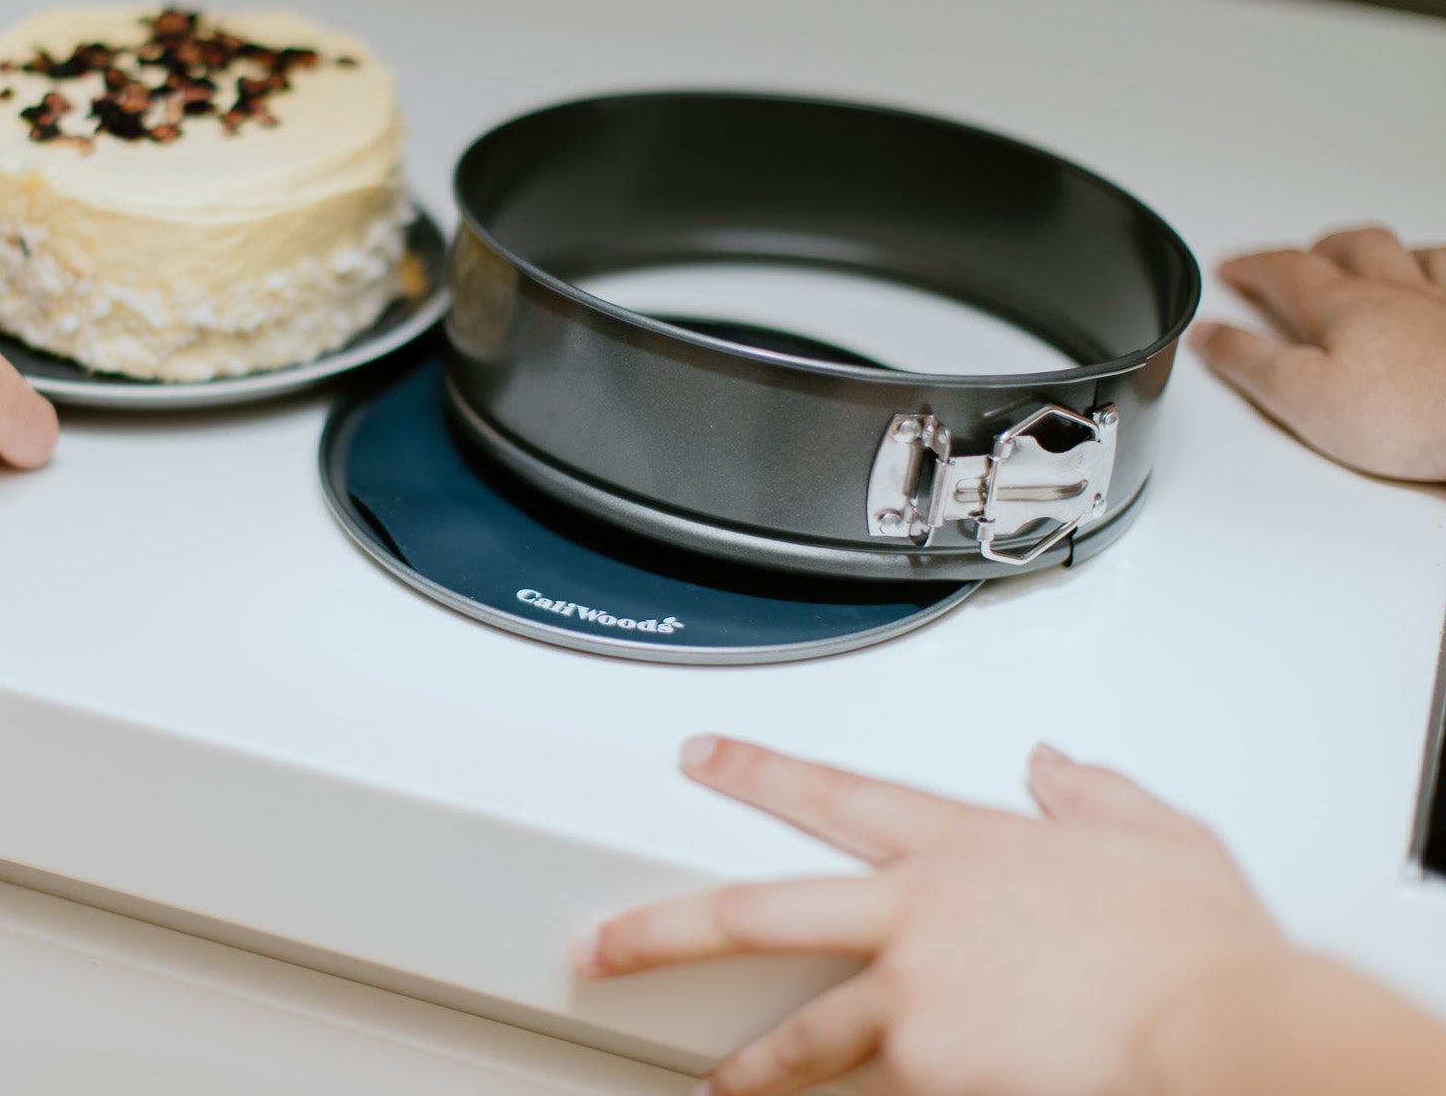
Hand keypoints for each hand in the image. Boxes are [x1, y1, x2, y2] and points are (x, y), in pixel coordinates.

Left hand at [570, 738, 1282, 1095]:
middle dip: (661, 929)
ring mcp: (917, 1004)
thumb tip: (1058, 767)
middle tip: (598, 946)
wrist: (1221, 1029)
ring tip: (712, 1088)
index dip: (754, 770)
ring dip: (749, 1066)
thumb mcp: (1156, 837)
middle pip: (754, 914)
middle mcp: (917, 919)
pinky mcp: (933, 1076)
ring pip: (800, 1036)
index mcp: (960, 847)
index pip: (829, 793)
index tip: (700, 756)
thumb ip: (1094, 796)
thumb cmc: (1198, 944)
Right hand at [1191, 227, 1445, 480]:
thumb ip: (1248, 361)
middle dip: (1316, 249)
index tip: (1231, 268)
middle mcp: (1396, 292)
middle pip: (1351, 248)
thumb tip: (1207, 335)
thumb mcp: (1300, 397)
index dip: (1252, 267)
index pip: (1284, 271)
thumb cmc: (1411, 414)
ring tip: (1364, 260)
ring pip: (1409, 254)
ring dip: (1379, 252)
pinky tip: (1439, 278)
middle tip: (1296, 259)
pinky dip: (1441, 269)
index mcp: (1342, 307)